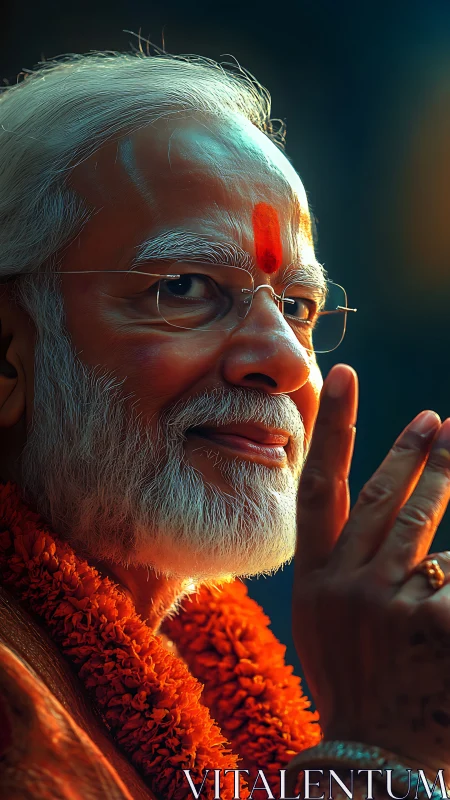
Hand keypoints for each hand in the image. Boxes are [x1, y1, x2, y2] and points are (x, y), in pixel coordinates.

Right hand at [293, 363, 449, 771]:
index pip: (320, 489)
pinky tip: (447, 578)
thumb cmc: (353, 681)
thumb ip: (345, 565)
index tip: (341, 375)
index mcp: (315, 582)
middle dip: (412, 453)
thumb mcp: (326, 622)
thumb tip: (382, 512)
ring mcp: (390, 606)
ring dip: (446, 480)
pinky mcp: (435, 624)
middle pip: (383, 499)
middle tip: (437, 420)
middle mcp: (347, 586)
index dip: (331, 429)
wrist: (372, 755)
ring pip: (426, 526)